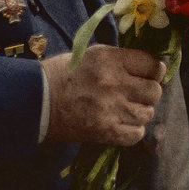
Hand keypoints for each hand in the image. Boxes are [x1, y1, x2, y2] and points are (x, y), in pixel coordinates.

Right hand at [43, 45, 164, 145]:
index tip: (148, 75)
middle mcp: (114, 83)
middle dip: (148, 93)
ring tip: (125, 110)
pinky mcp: (105, 130)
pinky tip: (121, 125)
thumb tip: (151, 66)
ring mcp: (110, 108)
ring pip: (147, 113)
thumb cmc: (63, 75)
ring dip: (140, 112)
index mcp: (110, 60)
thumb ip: (121, 60)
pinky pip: (136, 134)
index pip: (152, 65)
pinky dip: (133, 131)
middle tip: (136, 94)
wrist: (34, 101)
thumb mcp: (92, 55)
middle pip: (154, 91)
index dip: (153, 71)